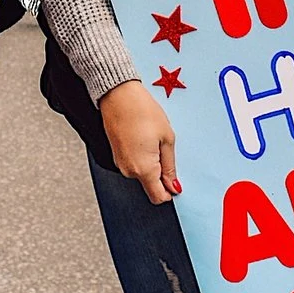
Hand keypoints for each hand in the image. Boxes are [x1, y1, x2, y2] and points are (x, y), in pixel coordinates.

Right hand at [99, 80, 179, 203]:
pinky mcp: (116, 155)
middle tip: (165, 149)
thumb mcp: (167, 138)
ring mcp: (120, 163)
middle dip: (161, 173)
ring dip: (151, 163)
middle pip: (150, 185)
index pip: (158, 197)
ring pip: (142, 174)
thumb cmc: (142, 111)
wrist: (118, 95)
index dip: (170, 191)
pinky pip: (133, 164)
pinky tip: (143, 138)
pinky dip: (141, 156)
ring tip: (153, 140)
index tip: (176, 181)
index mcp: (143, 169)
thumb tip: (174, 185)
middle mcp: (129, 170)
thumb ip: (170, 166)